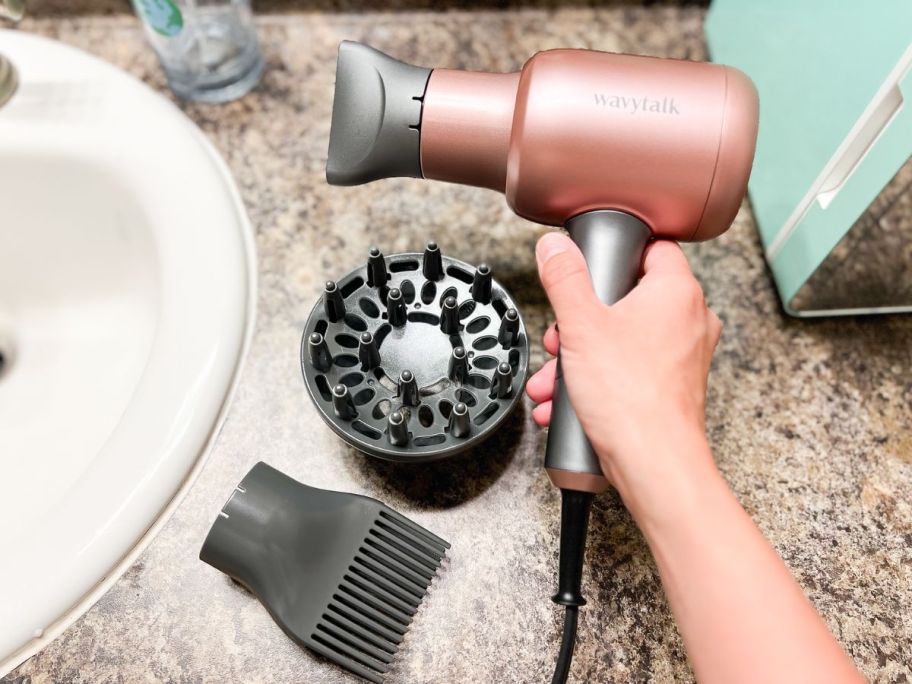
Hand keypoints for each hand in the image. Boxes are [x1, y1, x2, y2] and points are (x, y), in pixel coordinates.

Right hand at [526, 232, 721, 522]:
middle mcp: (690, 319)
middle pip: (628, 298)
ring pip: (624, 338)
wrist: (653, 463)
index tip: (589, 269)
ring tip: (556, 377)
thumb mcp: (581, 325)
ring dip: (581, 355)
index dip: (615, 255)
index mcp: (677, 292)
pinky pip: (630, 368)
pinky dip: (599, 378)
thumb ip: (565, 278)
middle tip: (561, 335)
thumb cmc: (631, 397)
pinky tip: (568, 399)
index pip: (652, 247)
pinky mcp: (673, 385)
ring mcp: (684, 355)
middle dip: (582, 320)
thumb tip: (555, 248)